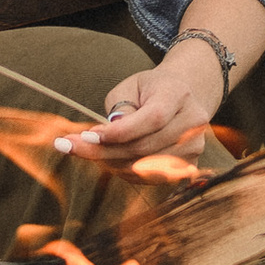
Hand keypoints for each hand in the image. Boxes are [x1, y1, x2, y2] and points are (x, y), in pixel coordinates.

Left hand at [61, 50, 222, 162]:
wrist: (183, 96)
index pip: (152, 119)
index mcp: (178, 95)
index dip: (120, 132)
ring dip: (109, 163)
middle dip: (103, 151)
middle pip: (144, 147)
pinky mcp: (188, 166)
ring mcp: (194, 147)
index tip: (88, 135)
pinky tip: (106, 159)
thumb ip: (118, 109)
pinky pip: (149, 177)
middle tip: (70, 147)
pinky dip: (123, 170)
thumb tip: (103, 137)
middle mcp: (192, 123)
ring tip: (85, 151)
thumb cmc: (150, 90)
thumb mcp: (130, 87)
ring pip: (144, 166)